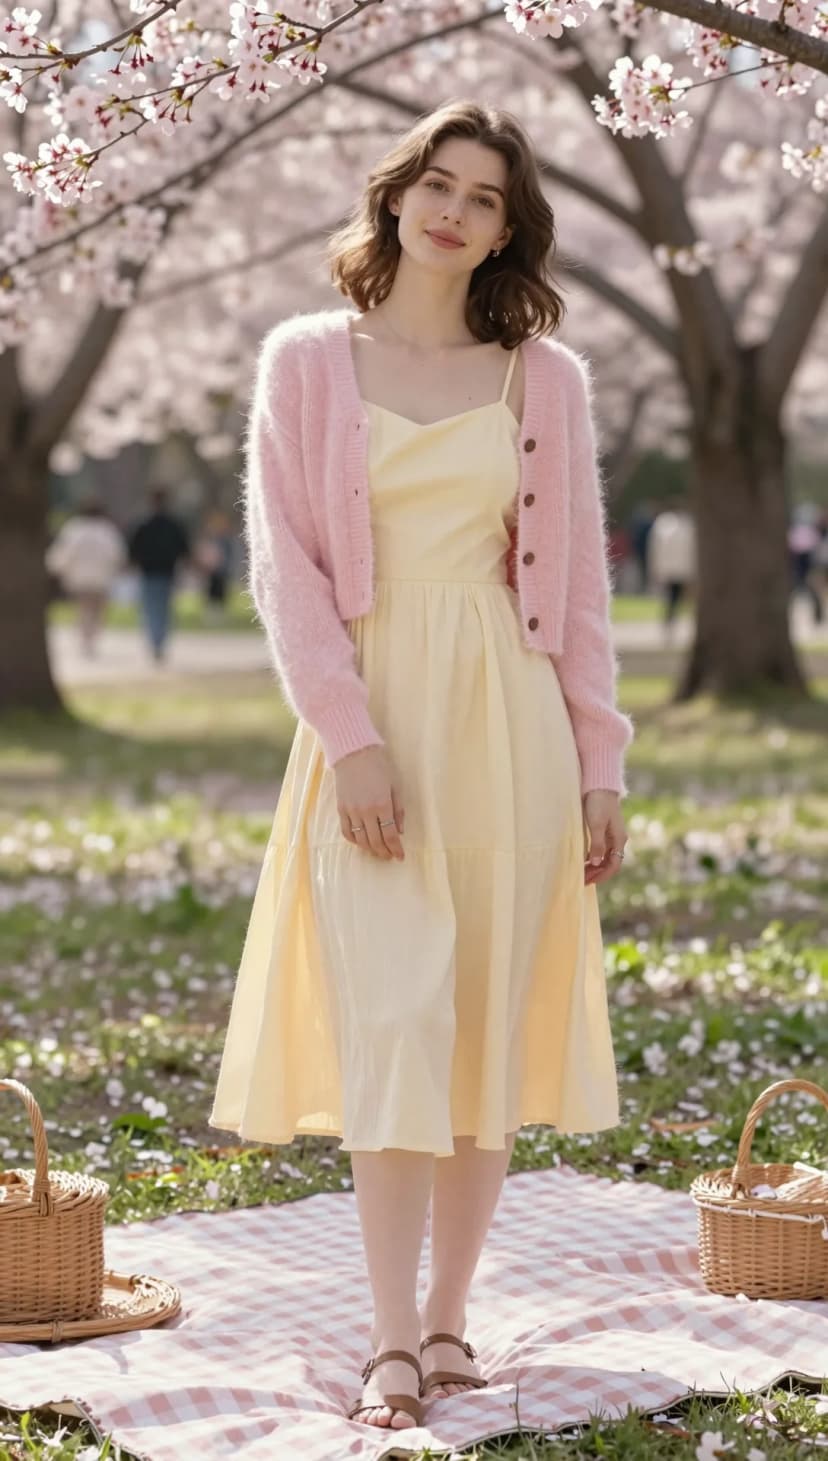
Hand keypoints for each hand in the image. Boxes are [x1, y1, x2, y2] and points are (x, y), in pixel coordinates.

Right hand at [334, 745, 405, 861]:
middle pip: (375, 841)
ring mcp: (351, 811)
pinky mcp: (341, 809)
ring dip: (370, 849)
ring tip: (377, 851)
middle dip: (384, 852)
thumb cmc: (378, 767)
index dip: (396, 849)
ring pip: (360, 840)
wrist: (354, 752)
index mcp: (382, 805)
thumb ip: (398, 810)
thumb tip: (400, 831)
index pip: (390, 835)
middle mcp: (366, 811)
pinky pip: (346, 832)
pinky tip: (361, 842)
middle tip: (389, 856)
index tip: (400, 856)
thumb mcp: (395, 786)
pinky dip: (355, 841)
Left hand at [582, 789, 626, 885]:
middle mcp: (618, 839)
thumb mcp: (596, 824)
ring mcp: (612, 835)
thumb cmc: (598, 803)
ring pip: (605, 857)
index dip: (602, 875)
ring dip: (595, 867)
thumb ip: (597, 844)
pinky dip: (593, 858)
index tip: (588, 881)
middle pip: (610, 863)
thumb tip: (596, 863)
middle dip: (598, 874)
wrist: (600, 785)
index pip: (614, 865)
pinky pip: (601, 850)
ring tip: (582, 873)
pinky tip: (583, 860)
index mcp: (619, 839)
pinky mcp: (604, 830)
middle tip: (582, 880)